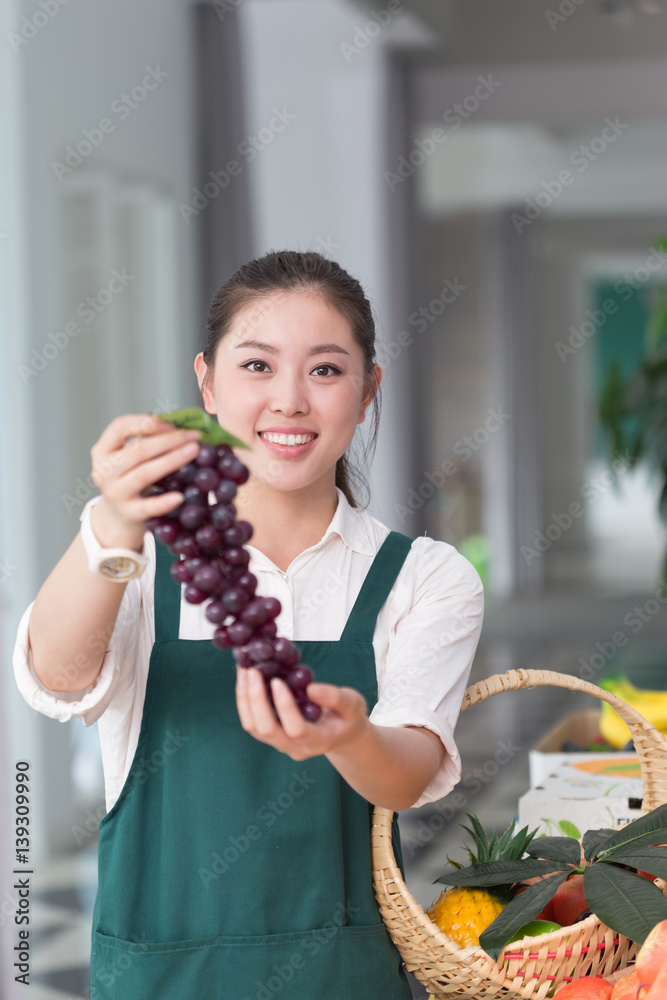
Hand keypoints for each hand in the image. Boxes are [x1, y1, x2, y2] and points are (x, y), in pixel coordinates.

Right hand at [88, 413, 201, 546]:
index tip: (171, 424)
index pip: (119, 427)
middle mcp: (104, 471)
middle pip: (138, 450)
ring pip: (144, 474)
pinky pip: (148, 507)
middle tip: (194, 436)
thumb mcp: (129, 456)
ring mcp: (114, 493)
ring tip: (194, 451)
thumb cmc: (129, 477)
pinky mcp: (128, 513)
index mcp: (102, 450)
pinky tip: (180, 497)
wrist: (118, 515)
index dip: (146, 422)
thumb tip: (180, 423)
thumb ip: (146, 439)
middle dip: (169, 440)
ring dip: (172, 460)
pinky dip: (164, 502)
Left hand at [235, 666, 370, 760]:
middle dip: (256, 700)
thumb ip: (336, 698)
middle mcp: (296, 747)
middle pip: (268, 730)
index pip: (297, 729)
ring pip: (254, 727)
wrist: (341, 733)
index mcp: (319, 741)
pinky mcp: (271, 735)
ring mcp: (281, 744)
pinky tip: (245, 679)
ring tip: (244, 671)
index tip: (277, 681)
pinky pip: (251, 722)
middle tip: (252, 671)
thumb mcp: (352, 704)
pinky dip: (245, 700)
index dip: (284, 706)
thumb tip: (311, 688)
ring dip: (245, 699)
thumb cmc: (348, 717)